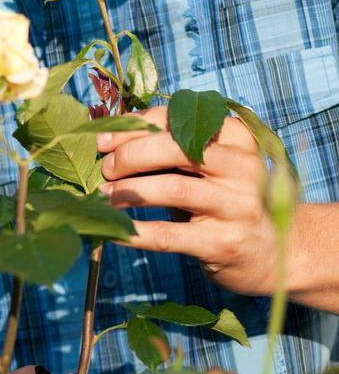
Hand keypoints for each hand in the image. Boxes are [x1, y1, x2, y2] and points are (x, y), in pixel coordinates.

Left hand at [96, 104, 282, 294]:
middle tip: (105, 169)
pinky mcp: (225, 242)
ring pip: (173, 188)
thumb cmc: (223, 200)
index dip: (133, 128)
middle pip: (176, 148)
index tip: (102, 142)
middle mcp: (243, 167)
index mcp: (237, 137)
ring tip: (104, 196)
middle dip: (131, 155)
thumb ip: (169, 148)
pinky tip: (115, 231)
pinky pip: (170, 235)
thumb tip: (106, 140)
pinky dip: (136, 232)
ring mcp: (238, 205)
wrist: (271, 253)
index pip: (177, 120)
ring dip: (129, 191)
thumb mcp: (206, 168)